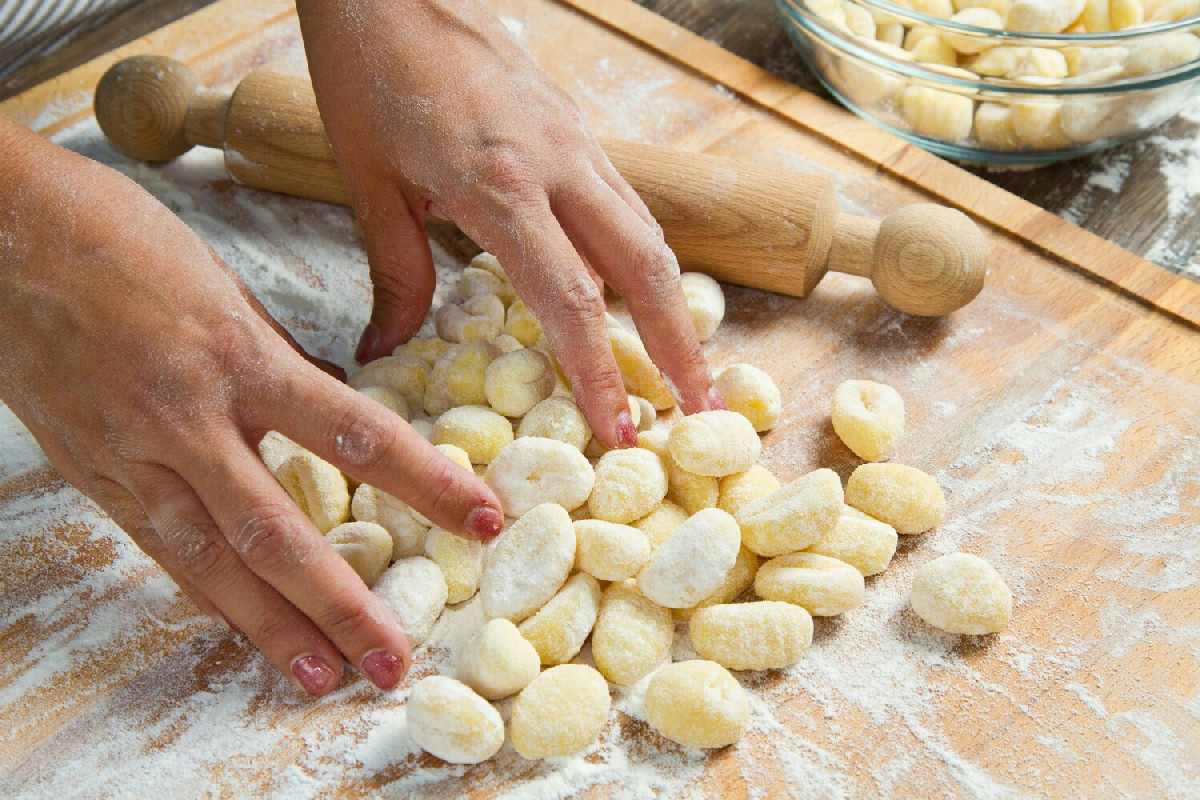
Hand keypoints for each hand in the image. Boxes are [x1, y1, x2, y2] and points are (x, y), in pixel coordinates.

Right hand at [0, 118, 502, 694]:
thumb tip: (332, 405)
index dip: (426, 482)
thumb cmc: (119, 238)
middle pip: (279, 530)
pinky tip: (242, 629)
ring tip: (320, 676)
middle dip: (340, 603)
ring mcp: (133, 452)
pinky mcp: (93, 472)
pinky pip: (158, 547)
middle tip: (392, 660)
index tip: (481, 518)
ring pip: (211, 560)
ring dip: (271, 627)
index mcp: (239, 356)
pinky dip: (205, 594)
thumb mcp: (226, 287)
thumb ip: (280, 358)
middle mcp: (189, 416)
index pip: (356, 432)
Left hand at [296, 0, 719, 447]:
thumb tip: (385, 348)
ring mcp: (577, 141)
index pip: (572, 299)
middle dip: (680, 345)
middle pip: (647, 266)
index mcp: (501, 184)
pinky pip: (626, 201)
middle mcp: (558, 164)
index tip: (621, 431)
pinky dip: (644, 257)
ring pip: (649, 231)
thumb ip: (395, 272)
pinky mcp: (578, 126)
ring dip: (674, 304)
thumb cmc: (369, 72)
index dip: (601, 372)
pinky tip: (642, 292)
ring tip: (687, 364)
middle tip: (700, 410)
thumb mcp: (369, 182)